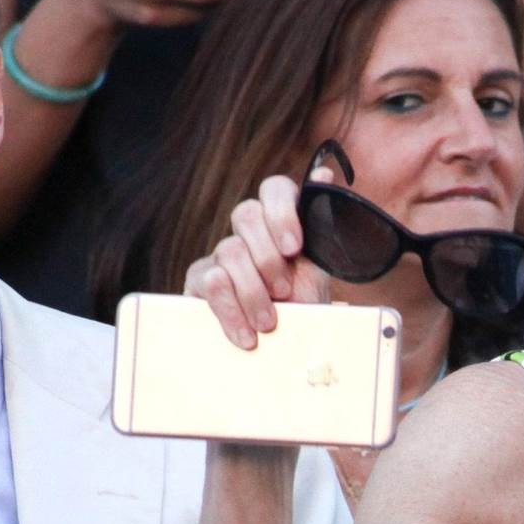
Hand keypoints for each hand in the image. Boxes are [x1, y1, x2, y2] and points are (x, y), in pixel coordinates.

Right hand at [183, 172, 333, 348]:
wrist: (285, 348)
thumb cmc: (304, 305)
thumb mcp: (320, 269)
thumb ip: (323, 225)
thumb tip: (323, 175)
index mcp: (281, 222)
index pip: (274, 189)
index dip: (282, 212)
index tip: (294, 248)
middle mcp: (249, 232)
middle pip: (245, 214)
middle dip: (268, 258)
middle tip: (284, 291)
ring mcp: (222, 254)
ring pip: (230, 250)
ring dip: (253, 292)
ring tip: (268, 322)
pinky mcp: (200, 281)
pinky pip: (211, 282)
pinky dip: (232, 311)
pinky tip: (245, 333)